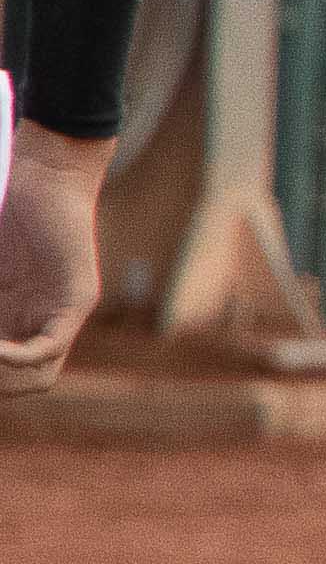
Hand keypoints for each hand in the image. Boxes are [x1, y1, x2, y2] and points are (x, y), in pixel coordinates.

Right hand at [0, 124, 107, 393]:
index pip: (7, 377)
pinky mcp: (79, 299)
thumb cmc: (7, 219)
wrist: (46, 178)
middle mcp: (43, 325)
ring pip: (38, 377)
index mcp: (17, 323)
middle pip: (22, 385)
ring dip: (1, 379)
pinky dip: (17, 357)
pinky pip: (50, 345)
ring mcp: (63, 315)